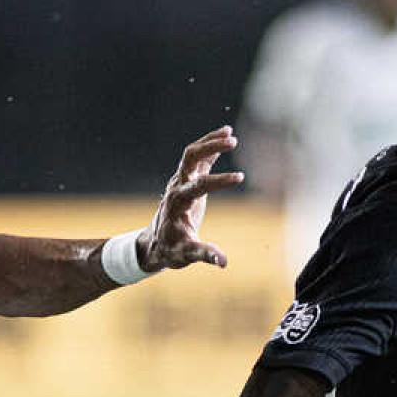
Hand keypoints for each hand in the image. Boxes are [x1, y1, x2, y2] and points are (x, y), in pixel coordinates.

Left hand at [140, 126, 244, 270]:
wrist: (157, 244)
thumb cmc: (172, 250)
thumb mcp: (187, 254)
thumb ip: (205, 254)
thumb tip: (224, 262)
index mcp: (178, 202)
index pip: (200, 185)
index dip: (220, 181)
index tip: (240, 178)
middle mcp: (177, 186)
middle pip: (190, 157)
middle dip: (211, 147)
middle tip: (233, 142)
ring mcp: (181, 181)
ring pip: (193, 153)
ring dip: (211, 141)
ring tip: (231, 134)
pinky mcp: (188, 181)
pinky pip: (198, 159)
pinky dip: (211, 146)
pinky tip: (226, 137)